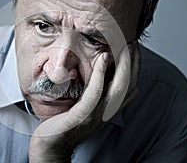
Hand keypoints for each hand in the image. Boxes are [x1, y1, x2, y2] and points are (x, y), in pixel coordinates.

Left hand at [29, 42, 139, 162]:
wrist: (51, 145)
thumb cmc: (65, 123)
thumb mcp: (84, 105)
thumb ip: (94, 92)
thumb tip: (99, 71)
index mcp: (108, 109)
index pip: (130, 87)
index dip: (136, 67)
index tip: (134, 47)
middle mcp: (107, 112)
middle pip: (129, 86)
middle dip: (133, 62)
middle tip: (132, 41)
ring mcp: (96, 114)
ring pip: (118, 88)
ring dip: (123, 66)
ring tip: (122, 46)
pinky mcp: (82, 115)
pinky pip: (95, 93)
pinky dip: (100, 75)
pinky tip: (102, 59)